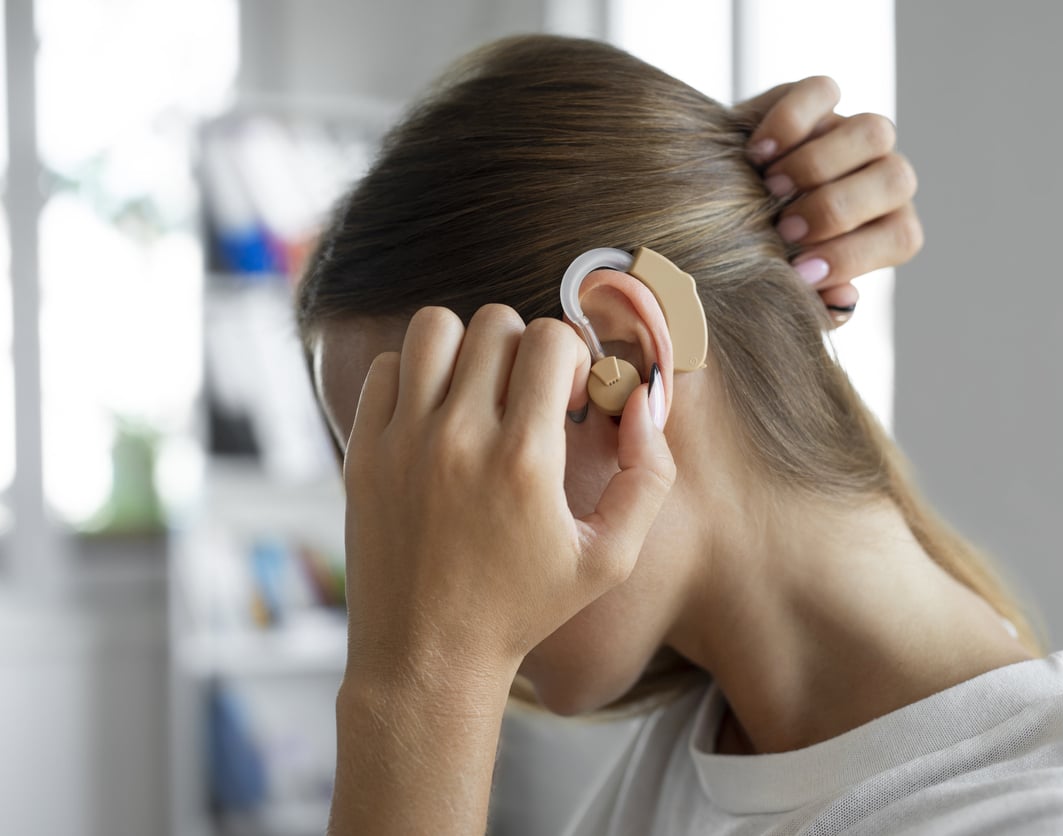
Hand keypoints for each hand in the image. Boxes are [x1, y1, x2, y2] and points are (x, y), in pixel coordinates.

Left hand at [339, 304, 675, 686]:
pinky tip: (435, 414)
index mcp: (525, 460)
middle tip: (526, 396)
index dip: (571, 356)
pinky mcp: (363, 451)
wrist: (427, 656)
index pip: (550, 339)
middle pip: (495, 323)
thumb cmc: (524, 607)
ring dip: (465, 346)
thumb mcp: (611, 557)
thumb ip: (647, 474)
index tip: (567, 398)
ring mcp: (403, 442)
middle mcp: (460, 439)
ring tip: (477, 390)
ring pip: (433, 327)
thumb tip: (642, 399)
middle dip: (523, 347)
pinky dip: (414, 374)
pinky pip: (385, 366)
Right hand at [738, 76, 923, 324]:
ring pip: (874, 132)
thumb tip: (844, 298)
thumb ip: (815, 302)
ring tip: (769, 188)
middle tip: (783, 229)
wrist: (714, 206)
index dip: (854, 256)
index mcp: (887, 226)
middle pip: (897, 179)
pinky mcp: (816, 99)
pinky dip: (789, 122)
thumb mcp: (784, 286)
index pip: (902, 235)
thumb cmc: (759, 257)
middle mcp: (879, 176)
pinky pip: (822, 92)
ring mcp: (851, 132)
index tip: (799, 272)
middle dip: (837, 208)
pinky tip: (754, 154)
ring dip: (819, 165)